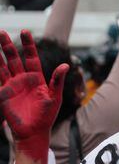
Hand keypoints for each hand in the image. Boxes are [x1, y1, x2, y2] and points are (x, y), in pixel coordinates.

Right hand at [0, 30, 67, 163]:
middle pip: (14, 59)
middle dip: (8, 46)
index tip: (25, 31)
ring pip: (3, 67)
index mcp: (36, 78)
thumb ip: (58, 80)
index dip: (28, 45)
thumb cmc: (47, 115)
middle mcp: (22, 79)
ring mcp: (11, 86)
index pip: (31, 57)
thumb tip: (66, 65)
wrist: (35, 132)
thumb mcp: (55, 96)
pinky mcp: (3, 95)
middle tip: (1, 32)